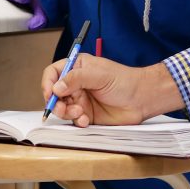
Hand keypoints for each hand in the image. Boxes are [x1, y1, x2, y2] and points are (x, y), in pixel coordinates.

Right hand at [41, 54, 183, 126]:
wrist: (141, 99)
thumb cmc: (124, 81)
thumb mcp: (99, 74)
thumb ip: (76, 78)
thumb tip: (56, 87)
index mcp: (78, 67)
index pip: (53, 73)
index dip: (48, 83)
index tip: (50, 93)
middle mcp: (76, 84)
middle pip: (54, 93)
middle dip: (56, 102)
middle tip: (63, 108)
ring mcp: (81, 100)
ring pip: (62, 108)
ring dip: (67, 113)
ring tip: (79, 113)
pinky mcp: (86, 114)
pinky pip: (73, 120)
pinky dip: (76, 121)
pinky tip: (85, 120)